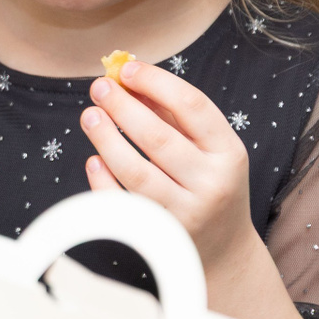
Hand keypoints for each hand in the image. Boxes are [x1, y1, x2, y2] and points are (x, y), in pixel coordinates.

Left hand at [79, 58, 259, 274]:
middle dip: (122, 107)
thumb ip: (171, 112)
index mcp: (228, 153)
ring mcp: (186, 213)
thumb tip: (129, 75)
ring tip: (89, 116)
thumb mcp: (207, 148)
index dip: (156, 82)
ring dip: (106, 139)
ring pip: (135, 172)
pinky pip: (122, 203)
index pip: (192, 107)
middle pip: (158, 138)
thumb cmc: (208, 182)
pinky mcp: (160, 236)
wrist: (224, 249)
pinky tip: (94, 159)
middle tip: (99, 87)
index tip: (126, 69)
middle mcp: (211, 184)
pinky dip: (103, 180)